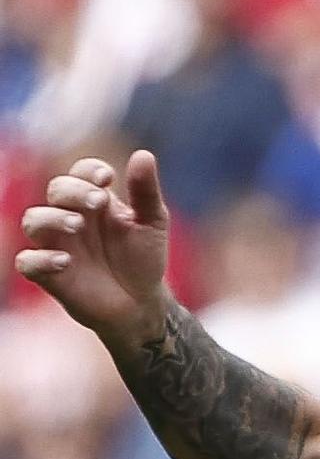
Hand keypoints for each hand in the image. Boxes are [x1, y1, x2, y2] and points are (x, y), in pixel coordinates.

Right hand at [17, 151, 172, 345]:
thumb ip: (146, 192)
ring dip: (53, 219)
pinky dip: (41, 259)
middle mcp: (70, 216)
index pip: (81, 172)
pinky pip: (27, 261)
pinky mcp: (47, 273)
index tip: (107, 178)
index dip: (89, 170)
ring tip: (78, 225)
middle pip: (56, 190)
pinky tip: (65, 261)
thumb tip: (143, 155)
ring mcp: (56, 244)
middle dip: (74, 191)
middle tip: (99, 202)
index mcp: (94, 200)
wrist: (140, 303)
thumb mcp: (152, 223)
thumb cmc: (143, 258)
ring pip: (33, 220)